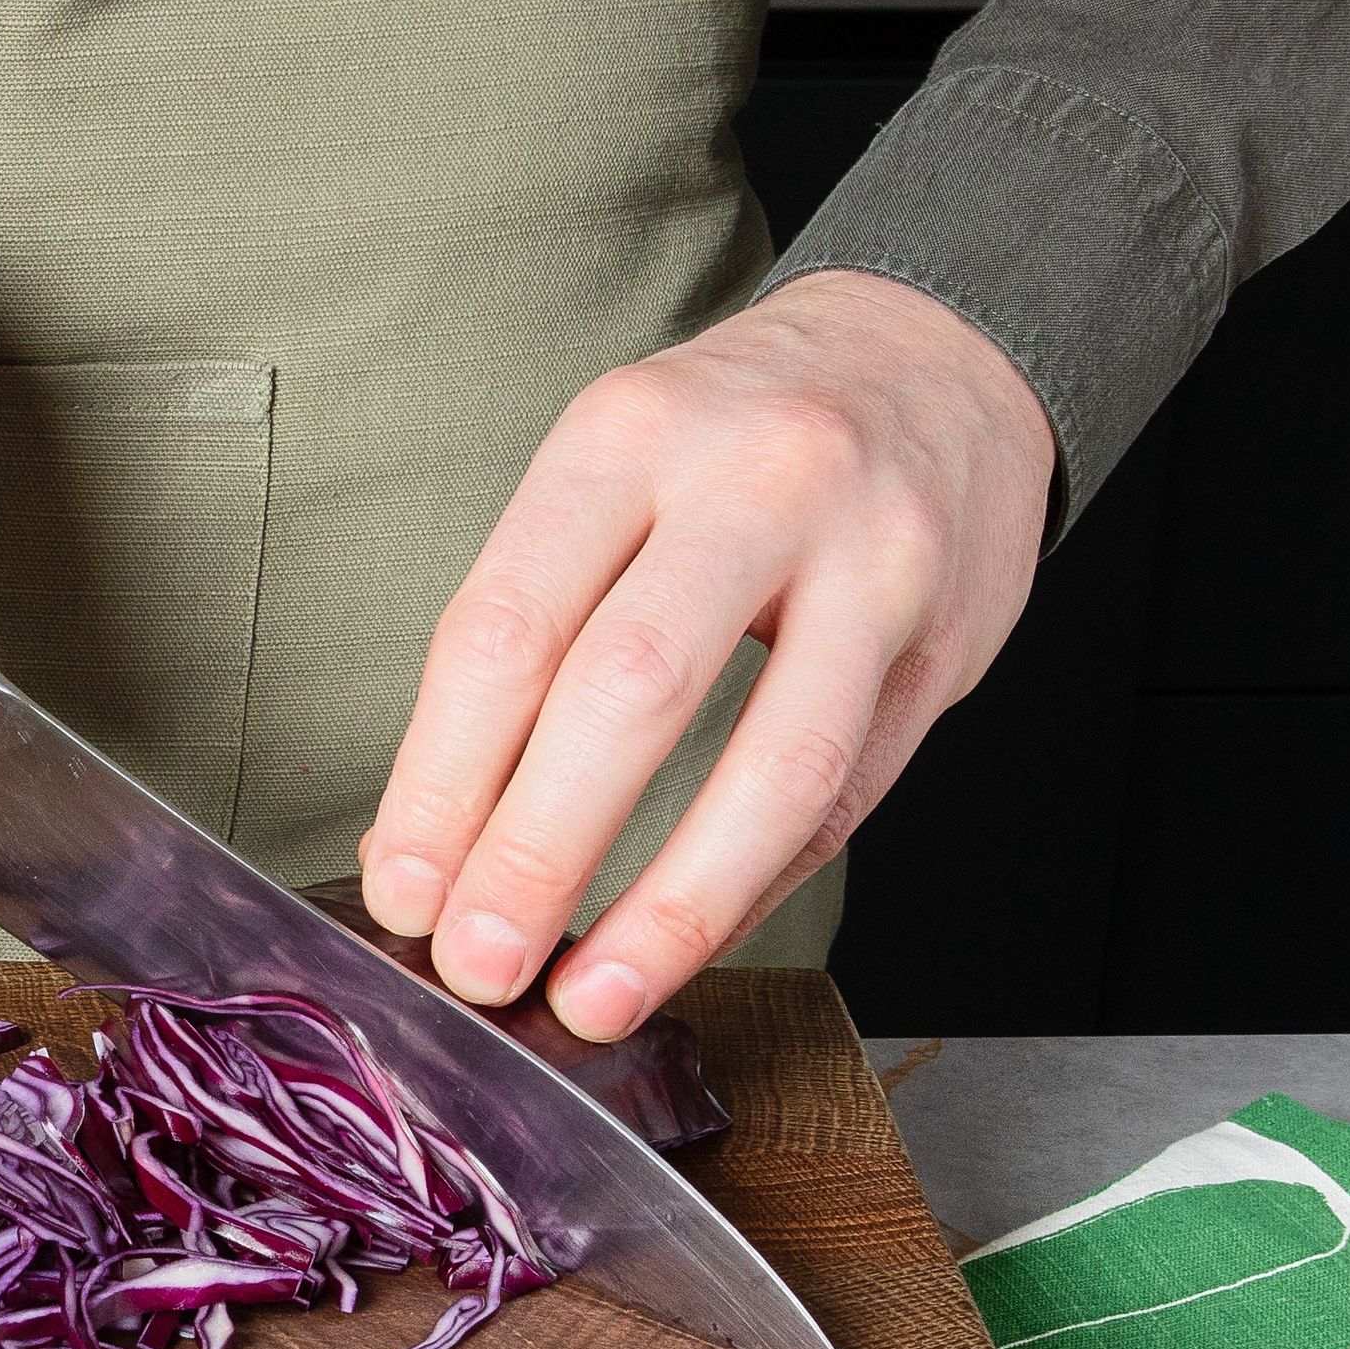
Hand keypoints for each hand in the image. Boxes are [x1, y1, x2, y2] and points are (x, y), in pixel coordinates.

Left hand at [357, 269, 1055, 1038]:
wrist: (932, 351)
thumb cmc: (731, 437)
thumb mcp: (609, 474)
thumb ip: (527, 632)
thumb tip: (428, 837)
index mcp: (626, 437)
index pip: (508, 624)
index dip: (444, 777)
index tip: (403, 887)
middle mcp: (756, 482)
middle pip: (629, 691)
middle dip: (539, 850)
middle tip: (477, 961)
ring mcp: (871, 561)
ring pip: (771, 767)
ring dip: (671, 910)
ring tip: (593, 997)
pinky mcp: (946, 641)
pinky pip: (844, 796)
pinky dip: (753, 887)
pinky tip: (685, 943)